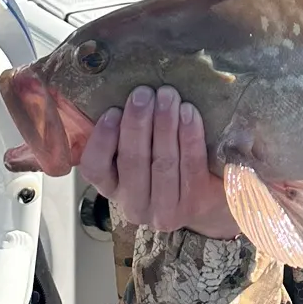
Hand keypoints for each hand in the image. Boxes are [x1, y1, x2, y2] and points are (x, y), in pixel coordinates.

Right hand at [78, 85, 241, 239]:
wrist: (207, 196)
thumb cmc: (162, 162)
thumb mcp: (136, 152)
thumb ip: (123, 132)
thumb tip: (119, 92)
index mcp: (111, 189)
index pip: (95, 168)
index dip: (102, 140)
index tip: (112, 110)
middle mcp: (134, 205)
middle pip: (133, 162)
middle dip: (138, 123)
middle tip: (144, 92)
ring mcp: (165, 211)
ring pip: (163, 163)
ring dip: (165, 125)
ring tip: (168, 95)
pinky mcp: (195, 204)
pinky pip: (191, 166)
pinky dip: (190, 137)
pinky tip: (189, 113)